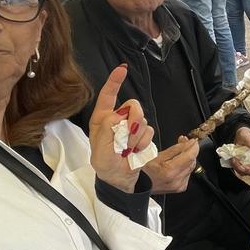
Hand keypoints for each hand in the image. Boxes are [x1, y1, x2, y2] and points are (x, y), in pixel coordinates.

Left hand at [87, 65, 154, 192]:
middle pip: (132, 105)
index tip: (123, 69)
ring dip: (136, 137)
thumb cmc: (105, 166)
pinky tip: (135, 151)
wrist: (120, 180)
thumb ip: (107, 132)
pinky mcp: (143, 134)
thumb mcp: (100, 152)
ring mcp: (131, 126)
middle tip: (128, 137)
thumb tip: (118, 114)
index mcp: (102, 119)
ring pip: (143, 119)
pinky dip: (143, 143)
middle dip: (133, 119)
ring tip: (127, 150)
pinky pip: (149, 131)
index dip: (115, 81)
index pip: (108, 95)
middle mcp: (117, 119)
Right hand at [142, 135, 199, 193]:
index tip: (193, 140)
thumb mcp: (157, 155)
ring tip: (180, 151)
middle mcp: (176, 180)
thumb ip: (175, 149)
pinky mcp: (179, 188)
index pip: (190, 156)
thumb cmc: (144, 170)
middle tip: (183, 142)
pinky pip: (187, 174)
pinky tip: (178, 162)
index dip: (194, 146)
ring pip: (191, 168)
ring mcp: (178, 186)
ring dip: (188, 158)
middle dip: (190, 150)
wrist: (138, 185)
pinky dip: (186, 166)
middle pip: (192, 162)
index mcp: (169, 171)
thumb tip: (189, 142)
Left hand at [231, 127, 249, 175]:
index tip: (249, 169)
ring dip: (243, 171)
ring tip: (235, 162)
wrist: (240, 137)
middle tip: (240, 167)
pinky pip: (246, 172)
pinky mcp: (249, 165)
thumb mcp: (244, 133)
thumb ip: (248, 138)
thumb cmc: (244, 134)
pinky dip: (239, 170)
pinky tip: (234, 163)